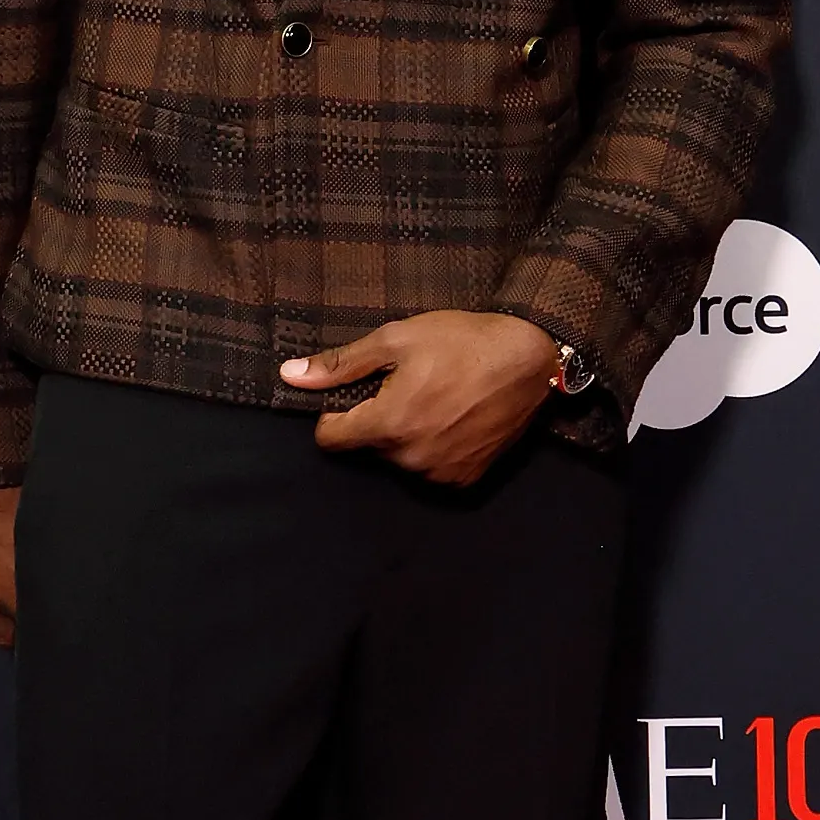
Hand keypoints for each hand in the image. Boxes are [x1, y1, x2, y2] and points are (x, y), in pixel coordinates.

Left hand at [281, 313, 558, 486]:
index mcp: (388, 425)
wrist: (529, 358)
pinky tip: (456, 419)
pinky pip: (431, 470)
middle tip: (410, 386)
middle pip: (368, 447)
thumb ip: (341, 364)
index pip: (330, 439)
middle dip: (379, 420)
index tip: (358, 393)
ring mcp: (440, 474)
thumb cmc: (462, 341)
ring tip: (438, 400)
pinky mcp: (466, 479)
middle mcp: (410, 459)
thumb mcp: (396, 340)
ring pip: (400, 459)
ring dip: (408, 436)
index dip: (335, 414)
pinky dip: (435, 449)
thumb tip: (290, 375)